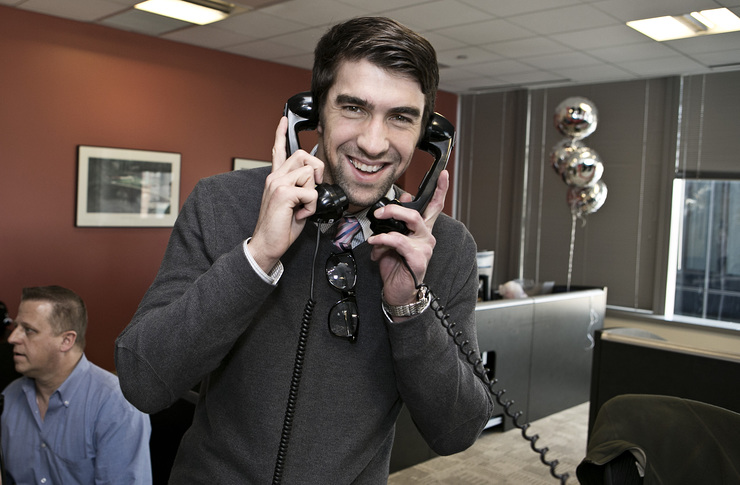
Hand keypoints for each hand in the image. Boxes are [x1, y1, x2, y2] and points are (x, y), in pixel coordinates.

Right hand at [248, 117, 323, 272]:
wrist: (267, 244)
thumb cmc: (280, 228)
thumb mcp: (294, 204)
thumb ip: (301, 190)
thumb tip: (316, 185)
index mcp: (276, 178)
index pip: (278, 150)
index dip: (280, 134)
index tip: (283, 120)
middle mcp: (274, 177)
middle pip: (302, 155)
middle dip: (317, 170)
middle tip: (314, 188)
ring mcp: (277, 183)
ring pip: (309, 173)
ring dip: (313, 194)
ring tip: (301, 208)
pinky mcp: (282, 193)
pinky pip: (310, 192)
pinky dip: (310, 207)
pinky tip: (299, 215)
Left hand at [368, 170, 449, 308]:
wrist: (398, 292)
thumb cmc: (396, 266)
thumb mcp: (391, 240)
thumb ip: (394, 223)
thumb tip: (394, 205)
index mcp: (422, 230)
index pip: (434, 205)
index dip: (440, 189)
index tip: (443, 174)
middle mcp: (426, 236)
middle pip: (420, 210)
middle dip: (398, 205)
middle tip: (380, 210)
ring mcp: (424, 247)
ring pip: (412, 220)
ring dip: (391, 216)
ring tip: (377, 220)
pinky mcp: (418, 258)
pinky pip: (400, 241)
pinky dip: (384, 239)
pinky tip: (375, 242)